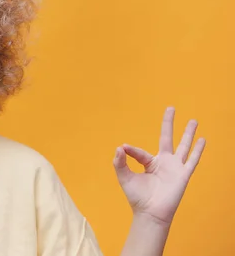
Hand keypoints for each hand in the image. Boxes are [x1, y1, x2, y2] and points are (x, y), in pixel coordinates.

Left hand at [113, 106, 205, 224]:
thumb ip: (120, 163)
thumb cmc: (137, 198)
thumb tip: (119, 147)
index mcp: (149, 163)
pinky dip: (197, 150)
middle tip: (171, 108)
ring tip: (193, 120)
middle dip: (168, 123)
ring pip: (183, 146)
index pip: (140, 152)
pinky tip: (202, 139)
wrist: (150, 213)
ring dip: (188, 133)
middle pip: (167, 138)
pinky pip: (192, 160)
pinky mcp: (183, 175)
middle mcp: (163, 163)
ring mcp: (174, 168)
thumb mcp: (125, 178)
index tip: (124, 148)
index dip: (131, 151)